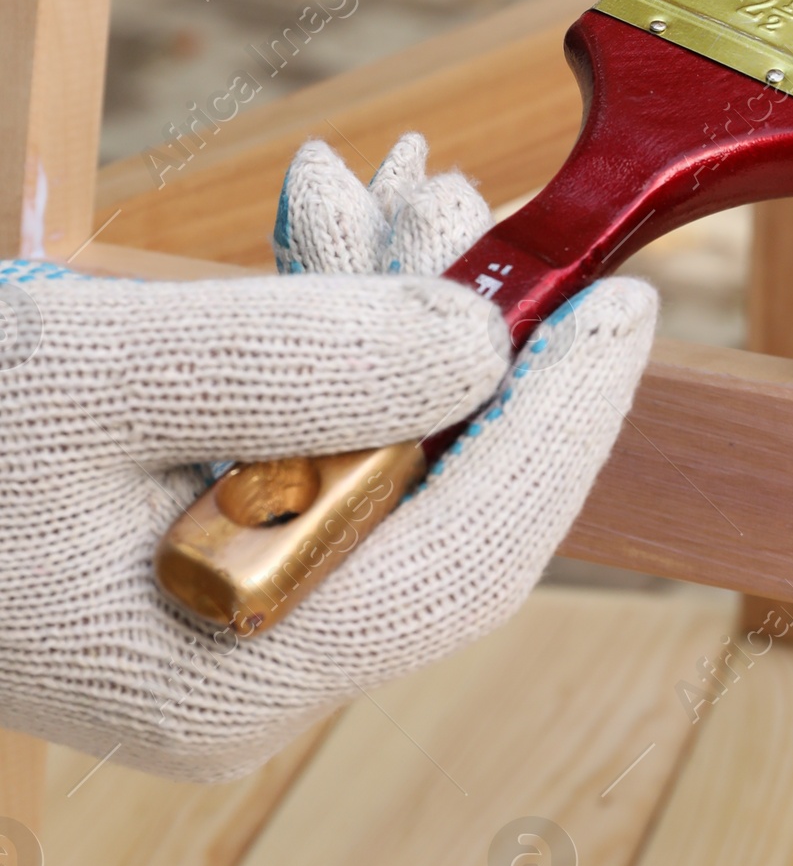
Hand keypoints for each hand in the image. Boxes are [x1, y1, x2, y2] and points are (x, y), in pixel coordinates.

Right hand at [0, 136, 654, 779]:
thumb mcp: (97, 373)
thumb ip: (299, 360)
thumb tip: (479, 341)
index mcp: (231, 673)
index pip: (472, 556)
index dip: (565, 422)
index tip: (622, 302)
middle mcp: (245, 677)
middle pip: (432, 498)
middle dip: (456, 330)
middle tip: (447, 191)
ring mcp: (216, 631)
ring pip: (373, 461)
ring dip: (384, 315)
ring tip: (379, 188)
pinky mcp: (193, 569)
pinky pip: (307, 451)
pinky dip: (318, 345)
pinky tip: (316, 242)